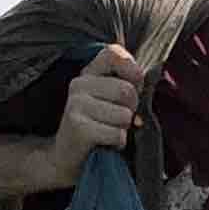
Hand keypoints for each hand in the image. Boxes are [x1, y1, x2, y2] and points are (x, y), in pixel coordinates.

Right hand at [51, 43, 141, 175]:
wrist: (64, 157)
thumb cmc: (96, 125)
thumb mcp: (108, 98)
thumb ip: (127, 85)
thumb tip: (144, 88)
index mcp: (88, 72)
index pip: (113, 53)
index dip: (132, 71)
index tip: (134, 87)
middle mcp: (79, 84)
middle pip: (127, 91)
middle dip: (132, 109)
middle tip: (118, 119)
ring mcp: (76, 105)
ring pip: (124, 115)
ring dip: (123, 129)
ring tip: (108, 131)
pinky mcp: (78, 128)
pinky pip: (117, 134)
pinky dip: (117, 143)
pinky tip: (104, 143)